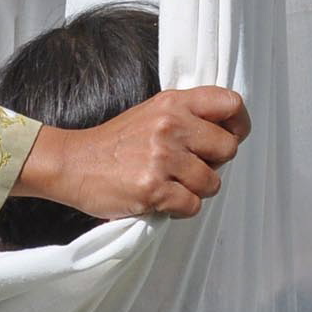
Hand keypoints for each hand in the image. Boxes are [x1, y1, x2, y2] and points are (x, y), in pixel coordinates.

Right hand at [13, 85, 249, 221]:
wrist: (72, 163)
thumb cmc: (115, 143)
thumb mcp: (152, 113)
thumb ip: (187, 117)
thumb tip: (228, 136)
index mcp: (174, 103)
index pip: (230, 103)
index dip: (239, 124)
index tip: (232, 136)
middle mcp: (171, 125)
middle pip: (228, 148)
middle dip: (214, 163)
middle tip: (188, 167)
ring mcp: (162, 158)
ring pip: (212, 182)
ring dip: (194, 190)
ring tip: (169, 184)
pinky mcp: (153, 189)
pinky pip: (192, 205)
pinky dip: (179, 208)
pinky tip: (160, 199)